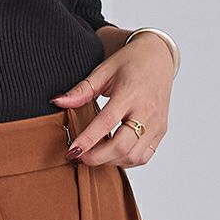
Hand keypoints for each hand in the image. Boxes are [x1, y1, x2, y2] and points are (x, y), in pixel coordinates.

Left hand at [49, 32, 173, 166]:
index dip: (88, 140)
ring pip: (134, 156)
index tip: (72, 150)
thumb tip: (58, 102)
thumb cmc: (130, 62)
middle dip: (98, 157)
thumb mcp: (103, 70)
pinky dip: (126, 160)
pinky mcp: (161, 131)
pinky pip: (144, 156)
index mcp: (130, 93)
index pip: (107, 122)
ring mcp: (157, 124)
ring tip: (93, 153)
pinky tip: (112, 152)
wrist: (158, 58)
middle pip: (122, 146)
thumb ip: (82, 90)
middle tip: (79, 156)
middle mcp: (146, 111)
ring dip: (111, 161)